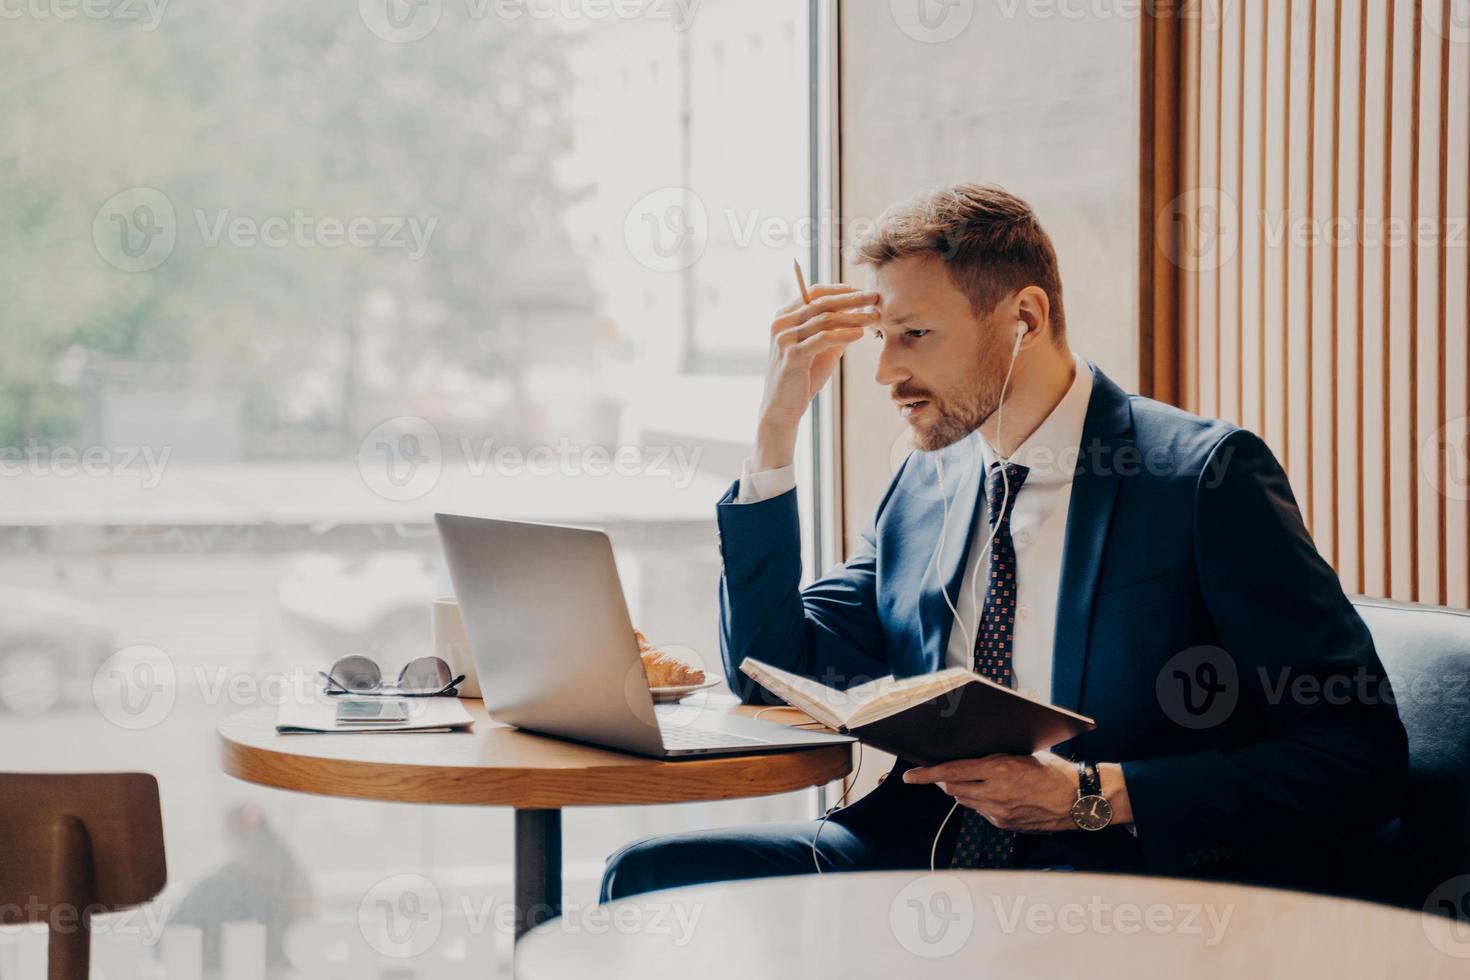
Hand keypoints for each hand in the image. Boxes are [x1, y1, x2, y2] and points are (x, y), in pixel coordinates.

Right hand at [753, 285, 878, 469]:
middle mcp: (781, 323)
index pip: (813, 292)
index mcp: (785, 316)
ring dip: (853, 317)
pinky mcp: (792, 355)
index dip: (840, 289)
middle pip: (821, 302)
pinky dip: (844, 334)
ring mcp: (785, 338)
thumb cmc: (803, 377)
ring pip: (824, 319)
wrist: (782, 408)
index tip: (862, 291)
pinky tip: (860, 334)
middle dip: (851, 299)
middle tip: (875, 297)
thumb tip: (860, 314)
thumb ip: (835, 330)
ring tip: (873, 317)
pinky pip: (823, 338)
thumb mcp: (821, 349)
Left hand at [903, 751, 1080, 833]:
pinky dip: (980, 802)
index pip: (952, 772)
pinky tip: (993, 794)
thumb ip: (995, 758)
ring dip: (962, 791)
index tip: (911, 776)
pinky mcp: (1005, 824)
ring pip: (966, 801)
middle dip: (944, 781)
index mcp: (999, 769)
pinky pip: (982, 812)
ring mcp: (999, 812)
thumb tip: (973, 756)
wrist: (1079, 801)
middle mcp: (995, 793)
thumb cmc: (1055, 772)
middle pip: (954, 789)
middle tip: (941, 773)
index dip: (927, 775)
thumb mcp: (1022, 755)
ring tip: (973, 781)